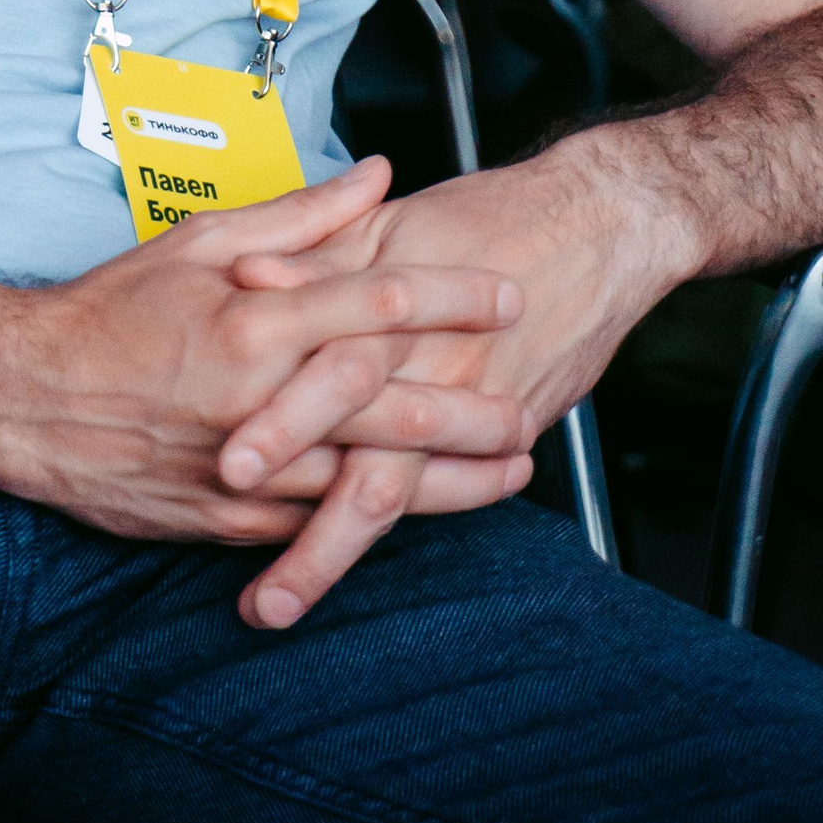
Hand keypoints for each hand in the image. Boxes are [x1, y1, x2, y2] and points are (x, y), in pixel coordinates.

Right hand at [0, 157, 530, 552]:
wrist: (22, 399)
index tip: (509, 292)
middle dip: (471, 407)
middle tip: (533, 402)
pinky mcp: (225, 520)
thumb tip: (378, 175)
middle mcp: (257, 394)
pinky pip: (312, 525)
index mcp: (254, 316)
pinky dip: (373, 523)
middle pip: (390, 403)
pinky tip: (421, 516)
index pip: (378, 299)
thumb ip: (300, 216)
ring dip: (447, 480)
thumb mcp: (200, 242)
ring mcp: (243, 466)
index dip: (454, 297)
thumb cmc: (110, 310)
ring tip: (510, 471)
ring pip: (366, 481)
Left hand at [215, 136, 692, 629]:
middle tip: (253, 590)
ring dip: (333, 552)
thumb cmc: (485, 217)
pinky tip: (353, 564)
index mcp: (388, 312)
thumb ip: (316, 254)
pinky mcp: (506, 429)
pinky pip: (450, 487)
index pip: (324, 374)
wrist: (597, 227)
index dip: (280, 424)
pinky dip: (407, 525)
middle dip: (307, 529)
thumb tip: (247, 278)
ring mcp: (469, 409)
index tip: (224, 471)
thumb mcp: (389, 225)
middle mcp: (428, 371)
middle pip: (361, 459)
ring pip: (394, 492)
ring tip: (276, 605)